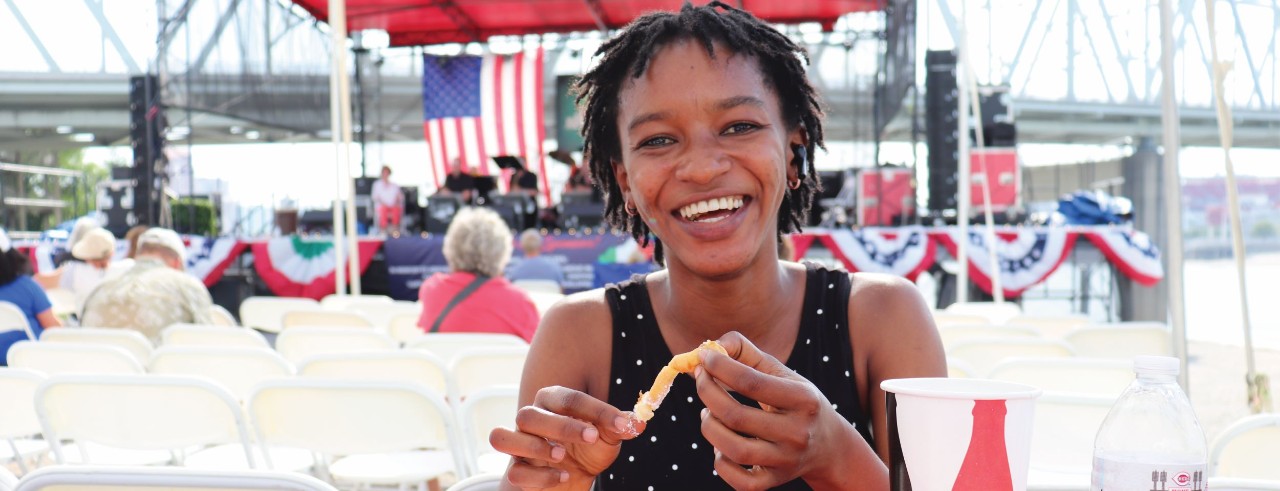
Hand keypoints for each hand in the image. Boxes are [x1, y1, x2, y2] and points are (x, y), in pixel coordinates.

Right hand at [489, 386, 646, 488]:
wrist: (570, 482)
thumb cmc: (585, 452)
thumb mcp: (607, 439)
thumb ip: (619, 426)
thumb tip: (639, 421)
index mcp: (552, 404)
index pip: (567, 398)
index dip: (596, 409)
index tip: (620, 424)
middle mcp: (531, 421)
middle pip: (529, 414)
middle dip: (561, 426)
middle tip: (591, 437)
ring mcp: (520, 447)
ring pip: (504, 437)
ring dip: (534, 446)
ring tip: (562, 456)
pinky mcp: (516, 473)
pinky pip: (515, 472)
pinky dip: (540, 477)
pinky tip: (563, 478)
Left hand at [695, 331, 859, 490]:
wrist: (828, 446)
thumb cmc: (797, 402)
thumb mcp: (783, 373)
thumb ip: (748, 353)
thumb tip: (714, 347)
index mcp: (803, 400)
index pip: (750, 382)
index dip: (720, 367)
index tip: (704, 357)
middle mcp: (797, 433)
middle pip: (735, 415)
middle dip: (707, 393)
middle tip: (701, 380)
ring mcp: (786, 461)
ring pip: (732, 449)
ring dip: (709, 426)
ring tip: (709, 413)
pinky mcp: (774, 482)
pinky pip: (737, 480)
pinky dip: (720, 462)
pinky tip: (721, 444)